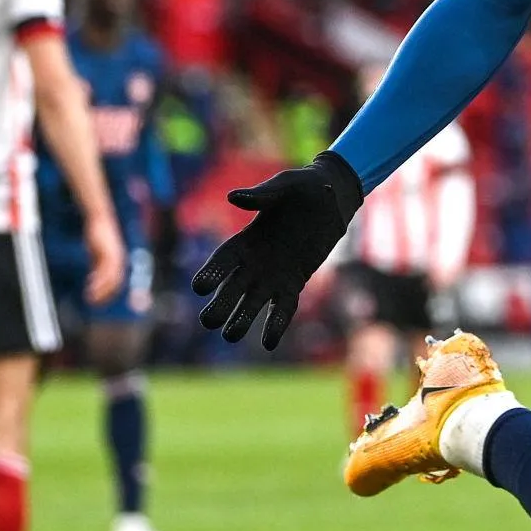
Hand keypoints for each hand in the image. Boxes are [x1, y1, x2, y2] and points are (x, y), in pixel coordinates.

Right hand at [83, 213, 126, 305]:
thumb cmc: (99, 236)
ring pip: (111, 277)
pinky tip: (89, 284)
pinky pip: (104, 269)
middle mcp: (118, 260)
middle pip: (116, 282)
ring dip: (101, 289)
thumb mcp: (98, 252)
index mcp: (117, 261)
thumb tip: (94, 276)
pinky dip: (98, 278)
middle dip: (106, 294)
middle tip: (94, 303)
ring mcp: (114, 256)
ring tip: (90, 297)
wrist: (100, 219)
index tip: (99, 300)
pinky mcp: (107, 252)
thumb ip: (98, 263)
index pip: (117, 281)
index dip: (109, 292)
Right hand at [192, 151, 363, 349]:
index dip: (211, 274)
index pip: (222, 261)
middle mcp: (254, 262)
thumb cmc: (302, 187)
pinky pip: (283, 307)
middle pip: (232, 287)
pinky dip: (276, 324)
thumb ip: (261, 195)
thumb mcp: (283, 187)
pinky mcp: (294, 282)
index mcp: (245, 240)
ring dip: (242, 319)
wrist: (331, 198)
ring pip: (253, 302)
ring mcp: (273, 275)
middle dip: (220, 304)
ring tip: (230, 335)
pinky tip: (269, 343)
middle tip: (208, 321)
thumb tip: (234, 197)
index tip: (200, 288)